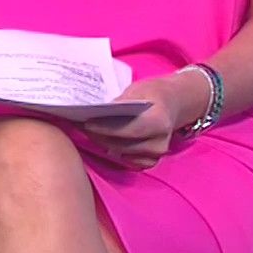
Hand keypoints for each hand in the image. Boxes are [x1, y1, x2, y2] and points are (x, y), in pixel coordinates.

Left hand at [80, 73, 211, 170]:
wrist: (171, 103)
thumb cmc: (151, 94)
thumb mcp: (136, 91)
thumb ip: (118, 104)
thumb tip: (94, 111)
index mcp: (159, 121)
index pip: (129, 129)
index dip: (106, 128)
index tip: (87, 123)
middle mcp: (160, 141)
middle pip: (123, 145)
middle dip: (100, 136)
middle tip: (81, 127)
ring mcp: (157, 154)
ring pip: (123, 154)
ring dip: (104, 144)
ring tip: (88, 133)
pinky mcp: (152, 161)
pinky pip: (129, 161)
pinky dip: (115, 152)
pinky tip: (103, 142)